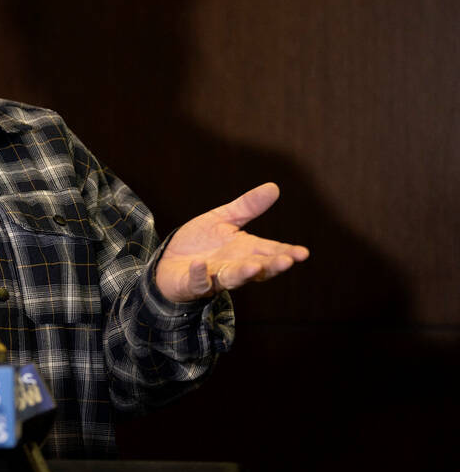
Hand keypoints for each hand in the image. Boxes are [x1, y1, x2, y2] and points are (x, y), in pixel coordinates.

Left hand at [155, 183, 308, 302]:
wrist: (168, 261)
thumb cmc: (199, 242)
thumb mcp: (222, 219)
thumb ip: (247, 207)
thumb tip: (274, 187)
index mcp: (244, 250)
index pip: (270, 252)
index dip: (286, 253)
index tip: (302, 253)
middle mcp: (233, 266)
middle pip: (256, 268)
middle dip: (271, 265)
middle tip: (287, 261)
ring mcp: (213, 277)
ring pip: (231, 278)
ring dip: (242, 273)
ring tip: (253, 266)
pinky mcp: (192, 284)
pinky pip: (197, 281)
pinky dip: (199, 275)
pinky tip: (199, 265)